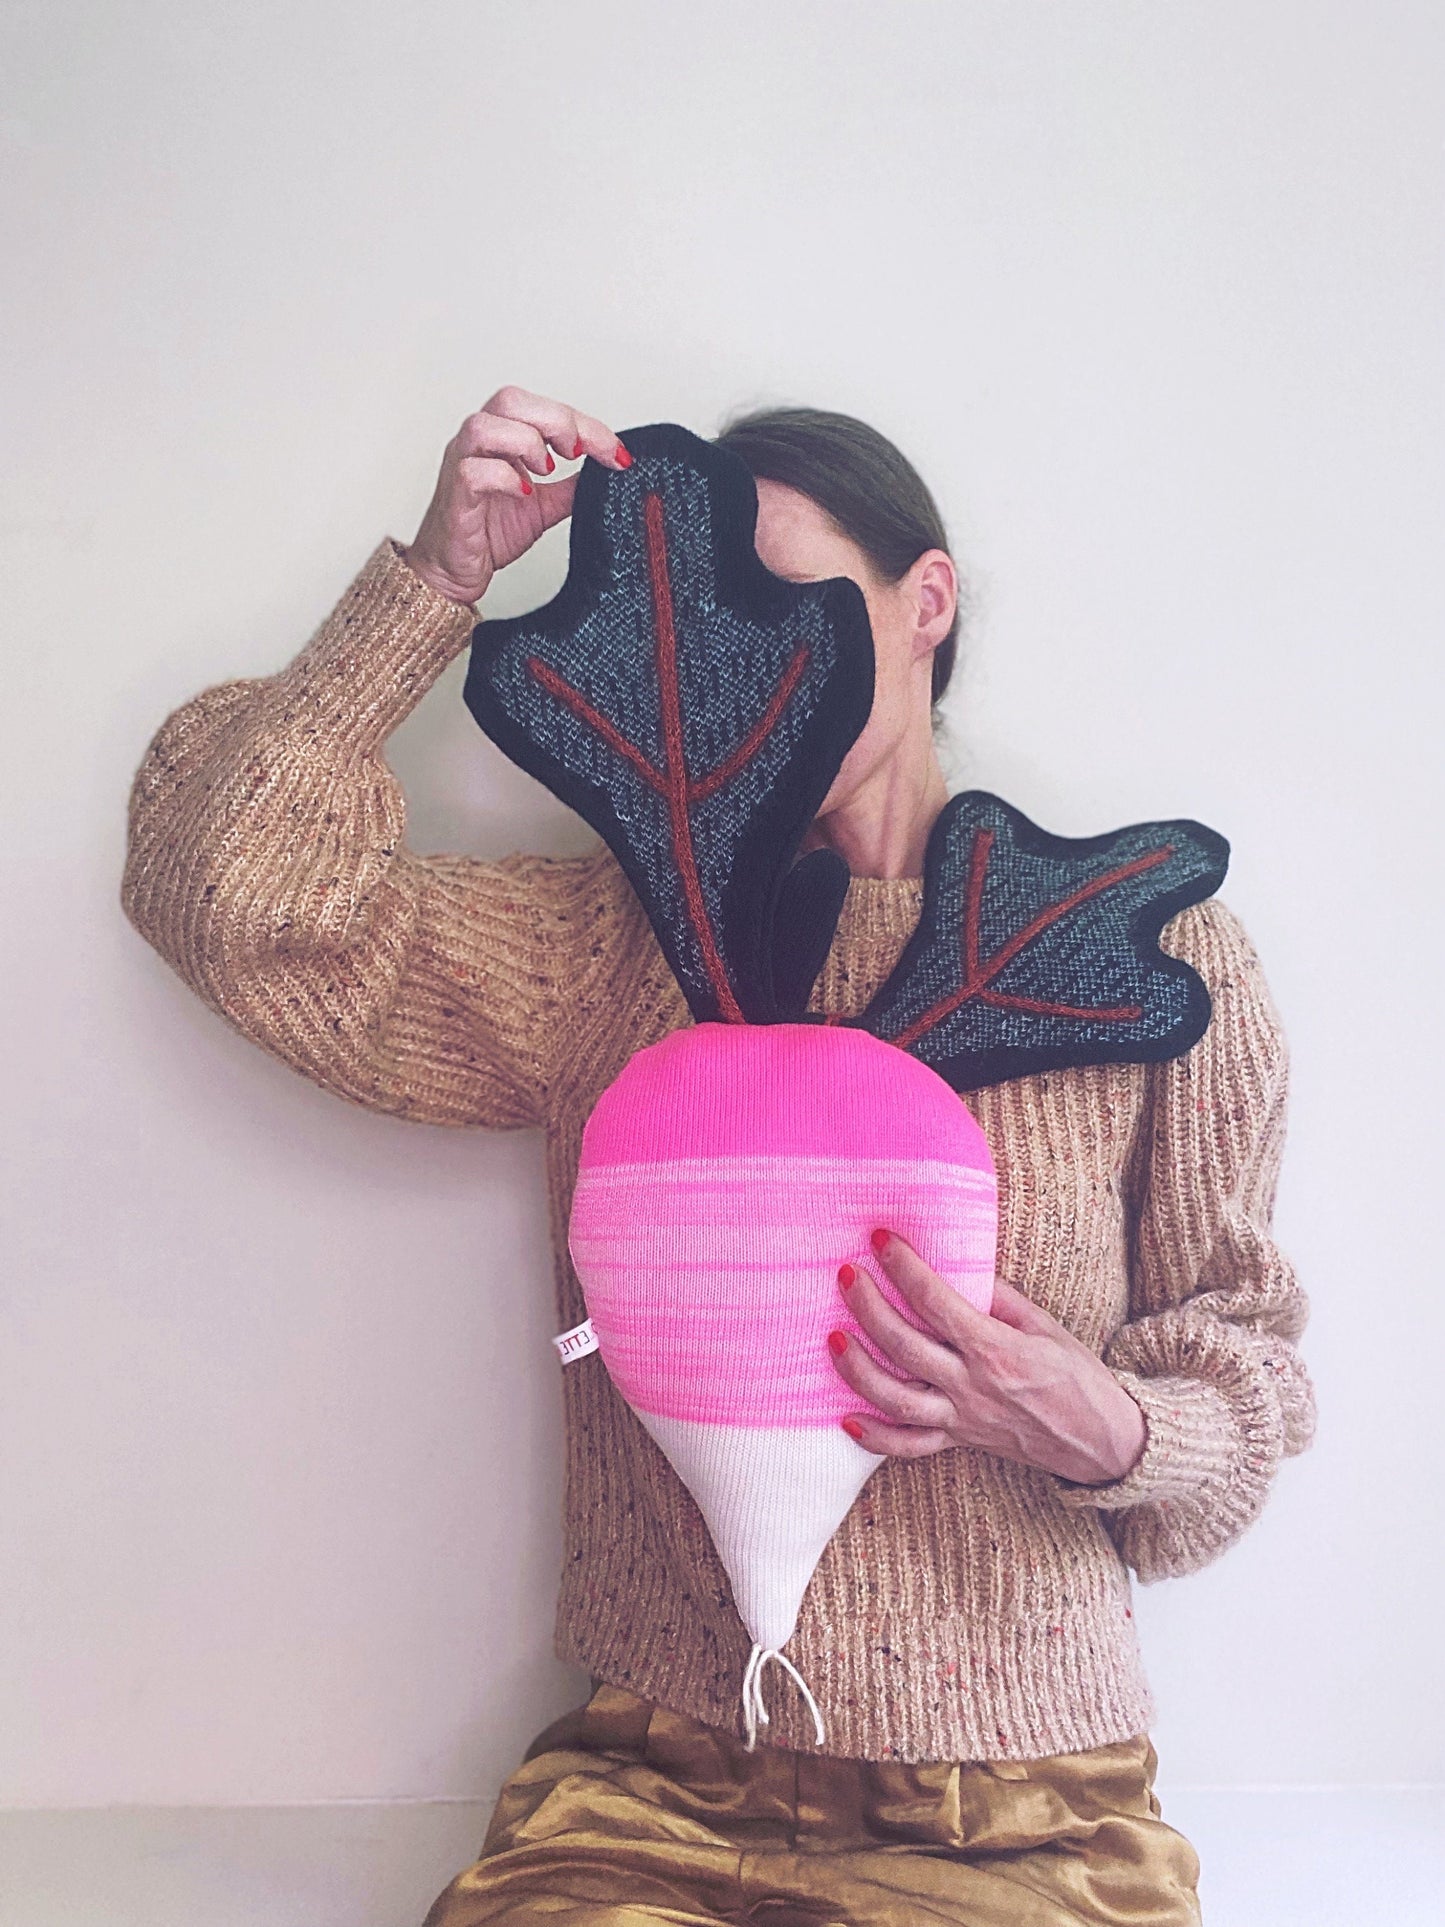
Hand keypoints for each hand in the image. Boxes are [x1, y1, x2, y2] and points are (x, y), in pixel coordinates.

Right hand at [401, 386, 630, 605]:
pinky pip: (473, 470)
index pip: (544, 409)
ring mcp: (462, 464)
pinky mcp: (455, 494)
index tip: (616, 452)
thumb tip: (607, 472)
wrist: (454, 571)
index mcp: (502, 438)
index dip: (586, 425)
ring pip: (485, 426)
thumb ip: (572, 486)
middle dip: (555, 421)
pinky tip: (524, 492)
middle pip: (511, 400)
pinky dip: (504, 477)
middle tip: (578, 452)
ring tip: (547, 470)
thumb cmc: (487, 532)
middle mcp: (480, 444)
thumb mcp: (545, 505)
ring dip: (526, 442)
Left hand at [827, 1230, 1148, 1485]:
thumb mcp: (1045, 1325)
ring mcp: (962, 1417)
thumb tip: (960, 1267)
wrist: (1102, 1440)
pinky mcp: (959, 1441)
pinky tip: (847, 1419)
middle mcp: (972, 1385)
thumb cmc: (1077, 1376)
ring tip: (832, 1338)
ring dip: (857, 1369)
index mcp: (995, 1348)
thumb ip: (999, 1298)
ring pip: (896, 1399)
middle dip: (868, 1308)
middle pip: (904, 1345)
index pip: (936, 1302)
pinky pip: (910, 1447)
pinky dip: (876, 1438)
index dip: (903, 1268)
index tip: (880, 1240)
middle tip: (846, 1275)